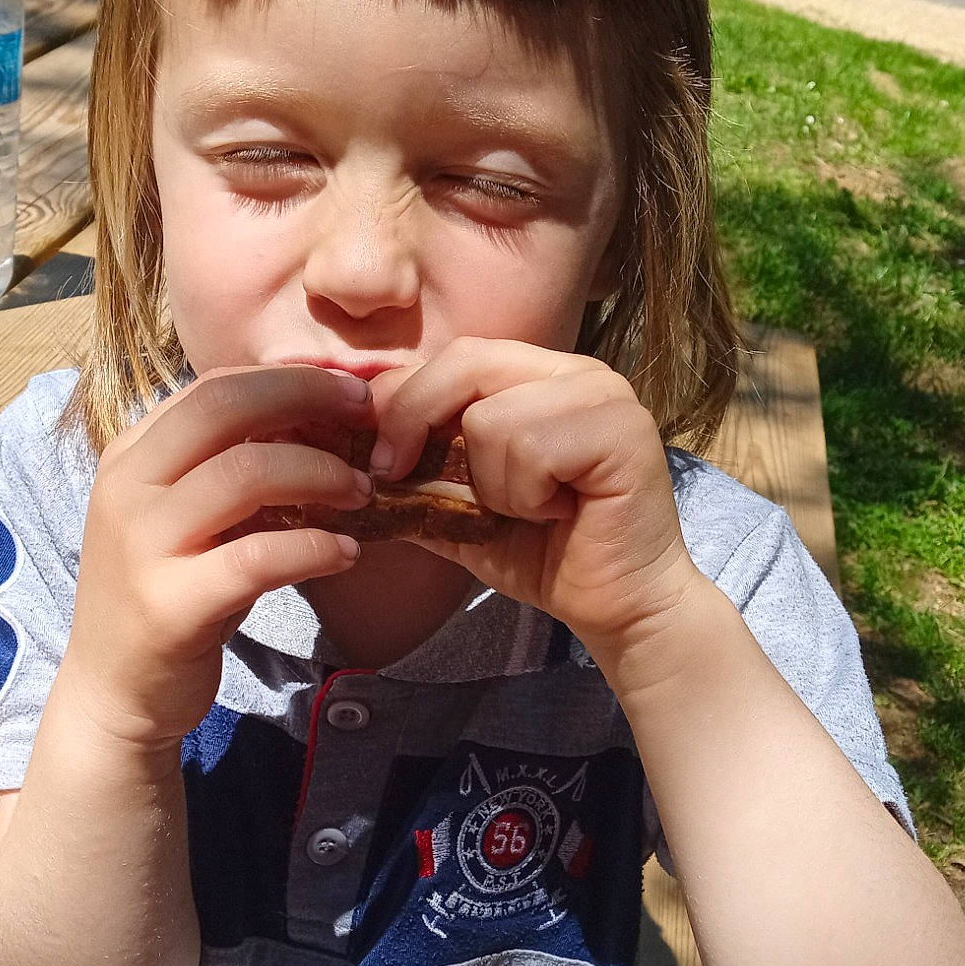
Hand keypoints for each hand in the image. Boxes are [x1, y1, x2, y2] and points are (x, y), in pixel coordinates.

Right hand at [58, 366, 374, 751]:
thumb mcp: (188, 520)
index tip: (347, 390)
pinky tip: (347, 553)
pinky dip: (314, 548)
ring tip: (363, 493)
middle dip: (307, 399)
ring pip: (245, 473)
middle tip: (369, 418)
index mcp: (132, 456)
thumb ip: (230, 470)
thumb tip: (317, 423)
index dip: (288, 379)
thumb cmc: (169, 596)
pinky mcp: (170, 604)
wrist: (114, 693)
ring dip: (321, 474)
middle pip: (224, 408)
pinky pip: (257, 558)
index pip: (214, 388)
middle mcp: (128, 488)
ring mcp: (142, 545)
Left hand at [369, 340, 699, 661]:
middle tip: (399, 477)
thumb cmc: (545, 555)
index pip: (453, 356)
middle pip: (466, 362)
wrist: (618, 609)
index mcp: (541, 376)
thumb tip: (340, 460)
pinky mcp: (624, 431)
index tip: (378, 460)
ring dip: (491, 484)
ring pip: (491, 416)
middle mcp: (577, 371)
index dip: (401, 400)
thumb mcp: (459, 510)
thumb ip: (413, 477)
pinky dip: (525, 495)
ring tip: (529, 511)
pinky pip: (530, 447)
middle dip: (414, 423)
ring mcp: (606, 395)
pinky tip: (556, 515)